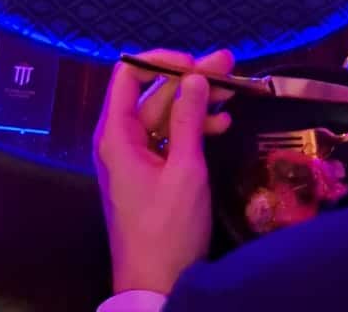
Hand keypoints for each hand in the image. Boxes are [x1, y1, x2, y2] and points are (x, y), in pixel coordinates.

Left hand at [94, 49, 232, 296]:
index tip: (195, 61)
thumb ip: (188, 120)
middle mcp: (119, 139)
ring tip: (231, 92)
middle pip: (151, 93)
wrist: (155, 287)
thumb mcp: (184, 171)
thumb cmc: (167, 229)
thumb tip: (195, 76)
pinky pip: (167, 138)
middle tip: (228, 66)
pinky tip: (220, 124)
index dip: (160, 60)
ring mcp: (133, 157)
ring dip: (195, 103)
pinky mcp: (148, 174)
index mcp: (116, 134)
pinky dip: (191, 128)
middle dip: (189, 78)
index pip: (128, 74)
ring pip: (163, 115)